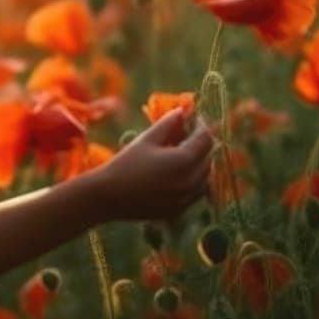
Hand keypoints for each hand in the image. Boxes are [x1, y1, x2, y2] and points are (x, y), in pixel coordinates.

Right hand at [85, 108, 212, 221]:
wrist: (109, 196)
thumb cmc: (125, 164)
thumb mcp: (147, 139)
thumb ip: (168, 123)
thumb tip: (183, 110)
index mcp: (184, 161)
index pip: (206, 138)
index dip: (202, 125)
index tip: (193, 117)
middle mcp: (191, 181)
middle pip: (209, 157)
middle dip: (201, 143)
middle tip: (185, 134)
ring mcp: (187, 198)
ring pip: (205, 176)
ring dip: (199, 162)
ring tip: (180, 153)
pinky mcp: (180, 209)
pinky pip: (196, 191)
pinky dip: (193, 179)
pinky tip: (176, 173)